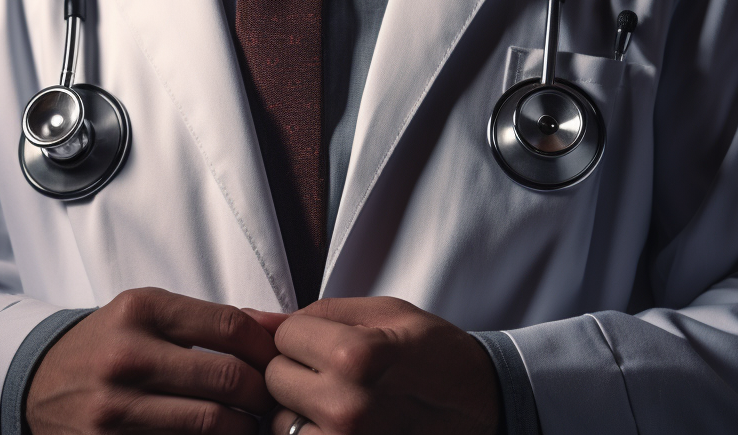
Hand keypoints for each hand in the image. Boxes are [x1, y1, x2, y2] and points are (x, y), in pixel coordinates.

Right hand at [27, 287, 279, 434]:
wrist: (36, 383)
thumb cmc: (107, 345)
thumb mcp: (149, 315)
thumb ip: (210, 320)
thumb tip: (278, 327)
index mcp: (140, 310)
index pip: (230, 327)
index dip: (267, 349)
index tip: (278, 362)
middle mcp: (126, 356)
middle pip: (228, 378)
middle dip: (263, 394)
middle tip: (271, 400)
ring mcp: (115, 408)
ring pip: (212, 424)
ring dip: (243, 428)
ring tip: (247, 423)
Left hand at [263, 297, 499, 434]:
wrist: (485, 406)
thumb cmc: (437, 355)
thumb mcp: (386, 314)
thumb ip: (317, 313)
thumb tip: (252, 318)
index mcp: (356, 356)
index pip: (284, 336)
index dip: (304, 334)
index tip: (332, 341)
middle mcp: (346, 406)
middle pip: (274, 378)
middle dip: (297, 370)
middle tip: (336, 371)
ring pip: (279, 420)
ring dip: (299, 408)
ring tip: (340, 399)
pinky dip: (312, 432)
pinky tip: (339, 423)